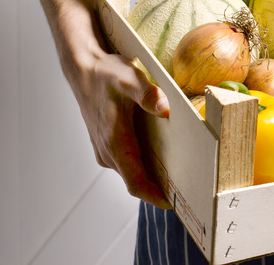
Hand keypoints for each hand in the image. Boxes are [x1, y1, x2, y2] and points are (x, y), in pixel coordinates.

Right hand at [76, 50, 171, 208]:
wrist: (83, 70)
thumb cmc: (106, 75)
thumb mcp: (129, 78)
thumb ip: (147, 93)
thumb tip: (164, 108)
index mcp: (115, 142)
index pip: (135, 182)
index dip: (153, 196)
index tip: (173, 204)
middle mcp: (109, 152)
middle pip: (137, 181)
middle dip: (160, 189)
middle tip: (190, 191)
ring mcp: (106, 150)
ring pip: (133, 172)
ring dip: (153, 178)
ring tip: (183, 177)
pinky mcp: (108, 145)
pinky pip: (129, 163)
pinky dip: (146, 166)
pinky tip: (166, 159)